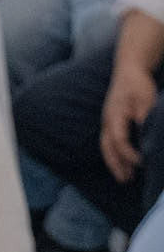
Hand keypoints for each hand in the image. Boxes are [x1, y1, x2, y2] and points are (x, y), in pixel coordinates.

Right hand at [101, 62, 157, 183]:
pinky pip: (109, 141)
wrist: (129, 69)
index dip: (129, 154)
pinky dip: (115, 154)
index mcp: (114, 115)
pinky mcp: (111, 120)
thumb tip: (145, 135)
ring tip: (125, 177)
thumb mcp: (145, 100)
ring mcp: (107, 120)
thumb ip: (144, 117)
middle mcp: (107, 120)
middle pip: (107, 147)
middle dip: (116, 165)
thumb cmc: (137, 84)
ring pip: (106, 145)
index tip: (142, 163)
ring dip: (114, 162)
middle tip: (126, 181)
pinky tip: (124, 161)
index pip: (119, 140)